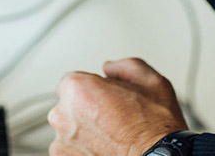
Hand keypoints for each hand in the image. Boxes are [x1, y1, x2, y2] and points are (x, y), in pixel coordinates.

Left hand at [47, 58, 188, 155]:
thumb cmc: (154, 130)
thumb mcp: (151, 82)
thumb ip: (124, 66)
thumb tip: (110, 68)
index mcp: (77, 88)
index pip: (74, 82)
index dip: (94, 90)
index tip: (107, 101)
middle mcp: (62, 115)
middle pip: (69, 106)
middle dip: (87, 111)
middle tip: (112, 120)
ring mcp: (61, 142)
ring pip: (70, 131)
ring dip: (84, 133)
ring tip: (111, 138)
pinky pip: (71, 150)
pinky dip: (83, 151)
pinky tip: (105, 150)